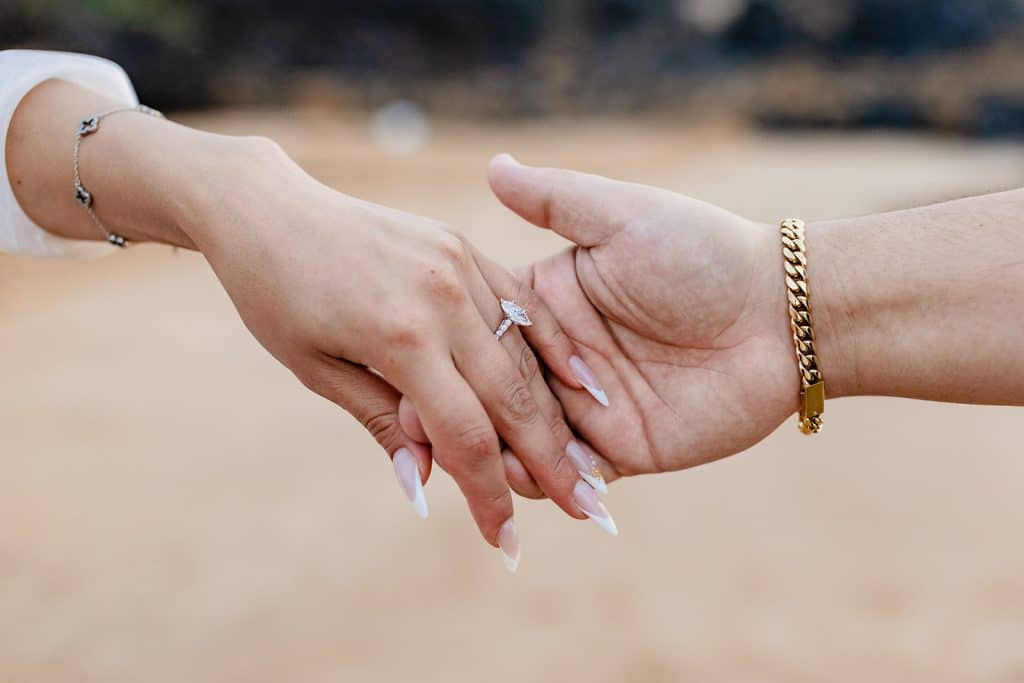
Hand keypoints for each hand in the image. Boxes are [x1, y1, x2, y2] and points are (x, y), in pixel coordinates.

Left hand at [171, 141, 606, 555]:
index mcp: (398, 335)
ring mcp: (458, 265)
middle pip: (511, 396)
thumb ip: (382, 422)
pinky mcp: (463, 248)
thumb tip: (426, 486)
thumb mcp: (316, 370)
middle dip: (549, 460)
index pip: (463, 432)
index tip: (505, 538)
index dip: (489, 492)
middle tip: (585, 510)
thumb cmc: (278, 297)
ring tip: (586, 461)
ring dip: (555, 413)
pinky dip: (552, 347)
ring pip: (523, 354)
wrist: (270, 211)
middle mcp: (441, 297)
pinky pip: (520, 305)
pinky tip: (582, 383)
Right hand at [404, 155, 807, 486]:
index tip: (408, 371)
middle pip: (493, 394)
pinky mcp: (622, 450)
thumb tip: (492, 164)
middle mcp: (561, 359)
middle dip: (460, 415)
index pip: (484, 335)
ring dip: (495, 452)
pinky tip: (523, 482)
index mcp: (551, 303)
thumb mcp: (621, 216)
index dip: (448, 354)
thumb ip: (554, 200)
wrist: (781, 314)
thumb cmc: (701, 252)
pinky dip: (544, 482)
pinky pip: (571, 474)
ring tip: (466, 463)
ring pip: (523, 441)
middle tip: (421, 433)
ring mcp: (590, 408)